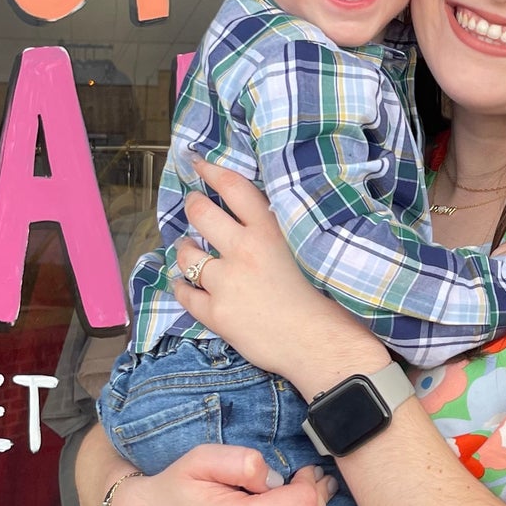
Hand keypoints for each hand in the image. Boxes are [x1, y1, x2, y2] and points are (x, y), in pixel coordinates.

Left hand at [171, 159, 385, 397]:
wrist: (321, 344)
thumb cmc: (325, 297)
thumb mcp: (306, 248)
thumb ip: (278, 230)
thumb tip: (257, 215)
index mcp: (269, 231)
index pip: (232, 187)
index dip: (211, 170)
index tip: (197, 161)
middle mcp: (242, 250)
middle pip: (201, 213)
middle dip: (192, 205)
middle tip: (193, 204)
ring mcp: (225, 283)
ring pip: (186, 254)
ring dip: (184, 248)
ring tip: (188, 247)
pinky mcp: (216, 313)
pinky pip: (184, 293)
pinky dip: (180, 285)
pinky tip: (182, 283)